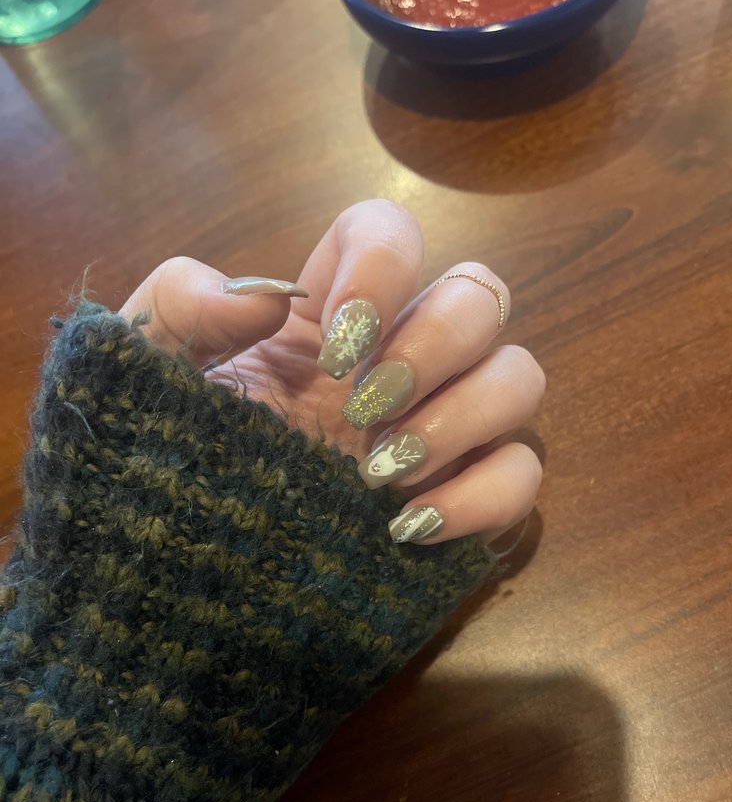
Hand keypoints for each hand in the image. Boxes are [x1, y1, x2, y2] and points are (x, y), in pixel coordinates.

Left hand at [121, 199, 544, 544]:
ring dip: (461, 417)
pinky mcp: (457, 503)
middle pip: (482, 298)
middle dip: (433, 347)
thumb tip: (270, 296)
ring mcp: (435, 432)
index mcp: (327, 317)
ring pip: (519, 380)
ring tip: (381, 471)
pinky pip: (520, 477)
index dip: (385, 264)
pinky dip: (483, 495)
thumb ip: (180, 301)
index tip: (338, 339)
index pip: (392, 233)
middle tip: (363, 409)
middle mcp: (395, 362)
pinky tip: (408, 525)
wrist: (166, 568)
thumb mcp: (141, 369)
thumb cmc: (154, 459)